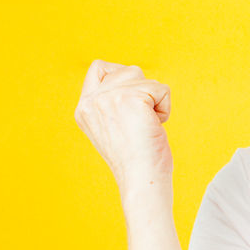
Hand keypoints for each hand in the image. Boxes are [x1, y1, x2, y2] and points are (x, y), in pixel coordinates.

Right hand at [74, 59, 173, 195]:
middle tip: (140, 122)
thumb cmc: (136, 159)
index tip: (133, 103)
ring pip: (146, 79)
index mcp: (84, 108)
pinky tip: (154, 127)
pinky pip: (161, 89)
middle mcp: (91, 101)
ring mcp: (109, 98)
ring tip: (146, 125)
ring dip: (155, 101)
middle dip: (144, 92)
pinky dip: (165, 108)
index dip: (122, 78)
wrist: (141, 180)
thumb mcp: (112, 125)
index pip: (99, 68)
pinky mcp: (130, 99)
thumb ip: (112, 102)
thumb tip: (132, 78)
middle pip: (129, 71)